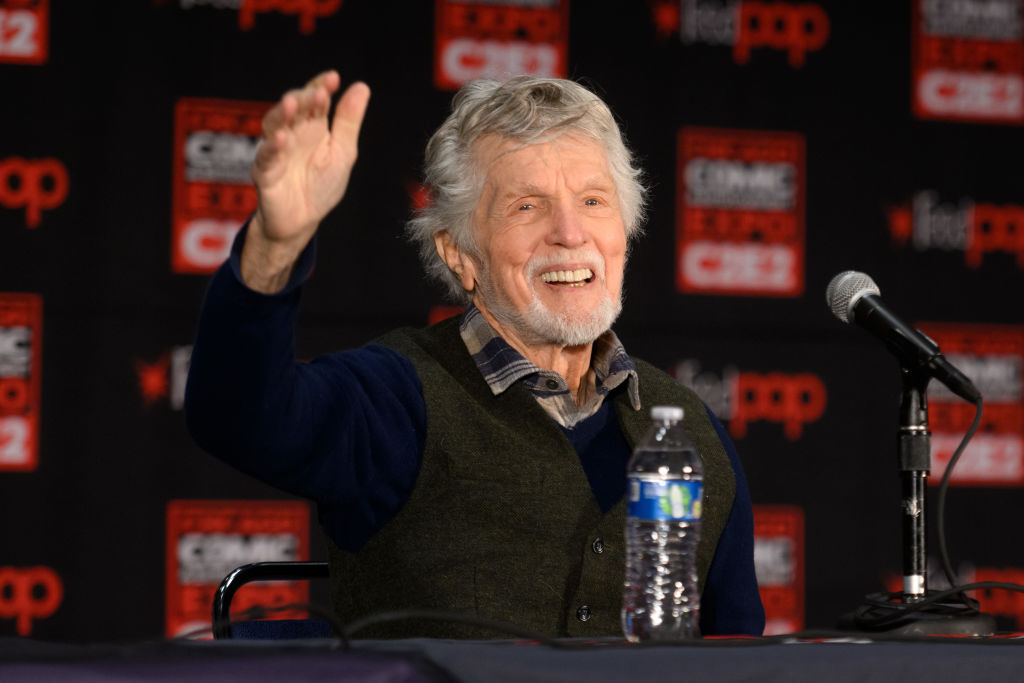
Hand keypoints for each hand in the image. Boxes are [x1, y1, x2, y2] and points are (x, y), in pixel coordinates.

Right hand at [242, 71, 370, 291]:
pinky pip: (265, 157)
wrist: (304, 221)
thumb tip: (361, 87)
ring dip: (282, 114)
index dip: (321, 86)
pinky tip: (282, 139)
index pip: (315, 100)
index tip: (333, 78)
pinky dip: (272, 147)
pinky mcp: (264, 172)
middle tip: (316, 92)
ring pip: (274, 125)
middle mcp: (292, 133)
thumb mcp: (343, 152)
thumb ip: (348, 122)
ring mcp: (276, 151)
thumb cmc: (321, 185)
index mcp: (313, 127)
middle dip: (303, 98)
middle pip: (293, 108)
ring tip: (293, 103)